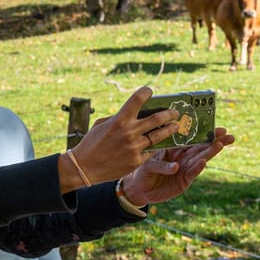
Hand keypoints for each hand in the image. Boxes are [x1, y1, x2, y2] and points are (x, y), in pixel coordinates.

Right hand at [69, 86, 186, 185]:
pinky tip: (160, 144)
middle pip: (157, 118)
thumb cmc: (91, 143)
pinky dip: (155, 146)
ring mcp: (134, 148)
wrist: (85, 167)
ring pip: (159, 136)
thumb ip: (118, 118)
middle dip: (169, 114)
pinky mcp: (137, 161)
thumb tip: (132, 114)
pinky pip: (151, 151)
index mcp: (119, 120)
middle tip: (175, 112)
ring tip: (175, 126)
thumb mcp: (101, 124)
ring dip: (169, 129)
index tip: (149, 91)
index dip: (146, 92)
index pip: (137, 99)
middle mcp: (129, 132)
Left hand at [119, 128, 233, 205]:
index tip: (218, 127)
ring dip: (209, 152)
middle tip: (229, 136)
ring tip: (219, 145)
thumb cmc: (144, 170)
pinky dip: (197, 168)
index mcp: (177, 149)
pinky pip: (191, 173)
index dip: (206, 133)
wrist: (138, 188)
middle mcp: (184, 158)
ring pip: (200, 159)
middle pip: (202, 148)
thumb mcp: (151, 159)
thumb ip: (161, 156)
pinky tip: (204, 161)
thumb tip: (173, 156)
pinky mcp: (183, 182)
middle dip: (216, 142)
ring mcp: (185, 170)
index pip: (193, 139)